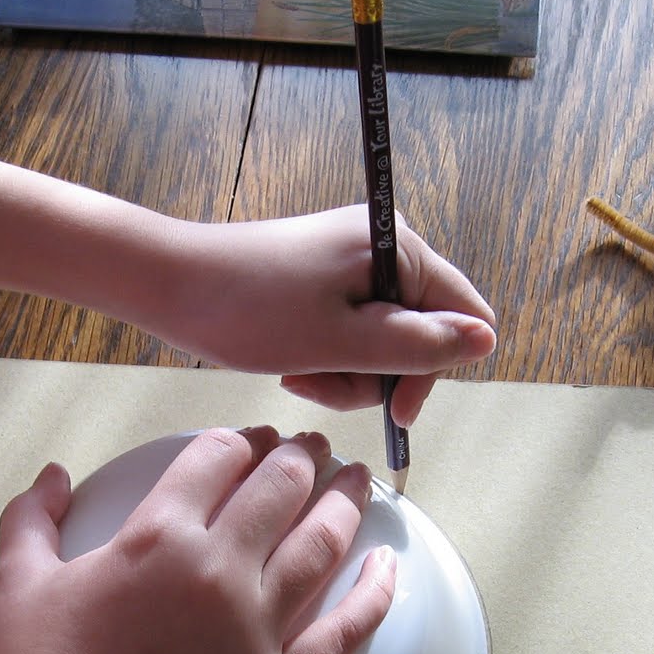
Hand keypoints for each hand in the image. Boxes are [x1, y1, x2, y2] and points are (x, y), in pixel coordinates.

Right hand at [0, 427, 396, 653]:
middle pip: (281, 490)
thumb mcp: (18, 581)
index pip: (219, 459)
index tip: (254, 439)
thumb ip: (33, 517)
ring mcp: (254, 633)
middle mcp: (217, 573)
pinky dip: (374, 596)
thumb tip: (52, 475)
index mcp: (158, 536)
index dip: (242, 439)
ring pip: (321, 547)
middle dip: (303, 457)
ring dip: (345, 504)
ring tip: (358, 482)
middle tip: (316, 447)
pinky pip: (343, 634)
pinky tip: (389, 568)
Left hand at [153, 206, 496, 426]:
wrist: (168, 284)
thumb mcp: (340, 340)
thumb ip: (418, 344)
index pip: (464, 315)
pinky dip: (326, 360)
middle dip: (377, 375)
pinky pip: (350, 336)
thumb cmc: (247, 308)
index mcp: (397, 245)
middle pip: (422, 334)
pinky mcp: (325, 282)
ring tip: (299, 371)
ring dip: (346, 374)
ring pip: (383, 344)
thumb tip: (486, 341)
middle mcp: (382, 246)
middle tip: (322, 380)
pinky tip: (291, 362)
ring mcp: (352, 264)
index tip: (393, 408)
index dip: (435, 369)